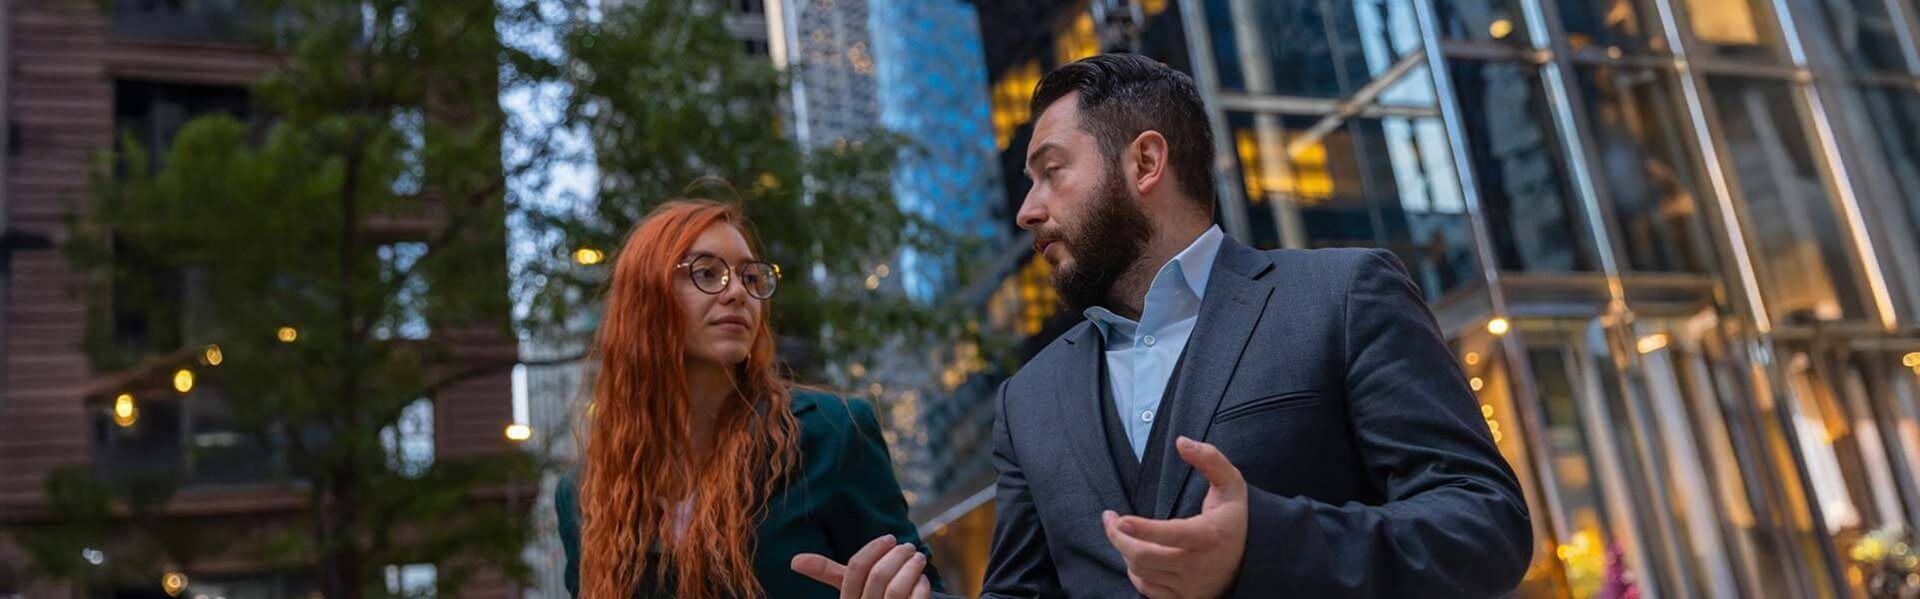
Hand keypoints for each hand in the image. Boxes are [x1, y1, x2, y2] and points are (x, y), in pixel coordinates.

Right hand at [791, 534, 932, 598]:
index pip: (854, 570)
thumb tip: (794, 560)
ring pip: (896, 588)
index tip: (888, 539)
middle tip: (908, 548)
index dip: (873, 550)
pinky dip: (921, 585)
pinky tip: (922, 580)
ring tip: (918, 559)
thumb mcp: (852, 592)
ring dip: (911, 567)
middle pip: (878, 576)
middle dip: (896, 556)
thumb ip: (827, 573)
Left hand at [1102, 436, 1247, 598]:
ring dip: (1125, 550)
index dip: (1142, 529)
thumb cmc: (1236, 518)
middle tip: (1110, 519)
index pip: (1169, 535)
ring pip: (1141, 571)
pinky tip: (1135, 555)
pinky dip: (1136, 572)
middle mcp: (1197, 565)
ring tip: (1124, 533)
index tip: (1119, 518)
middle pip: (1143, 556)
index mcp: (1208, 536)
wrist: (1255, 560)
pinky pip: (1147, 589)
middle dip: (1118, 537)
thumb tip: (1182, 441)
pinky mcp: (1183, 598)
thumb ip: (1210, 459)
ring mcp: (1190, 586)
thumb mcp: (1231, 483)